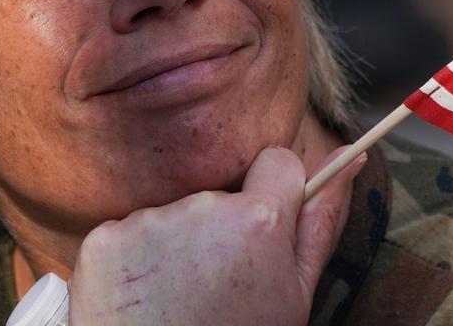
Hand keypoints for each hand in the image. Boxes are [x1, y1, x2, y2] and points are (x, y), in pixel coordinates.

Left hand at [68, 145, 364, 324]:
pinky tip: (142, 298)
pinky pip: (128, 233)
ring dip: (175, 247)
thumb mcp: (294, 294)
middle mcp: (203, 208)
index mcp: (260, 221)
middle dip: (221, 230)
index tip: (263, 226)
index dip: (273, 194)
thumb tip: (349, 154)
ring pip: (173, 216)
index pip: (276, 162)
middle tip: (216, 288)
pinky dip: (133, 262)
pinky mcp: (104, 240)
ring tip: (176, 299)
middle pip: (221, 195)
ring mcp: (148, 222)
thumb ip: (320, 221)